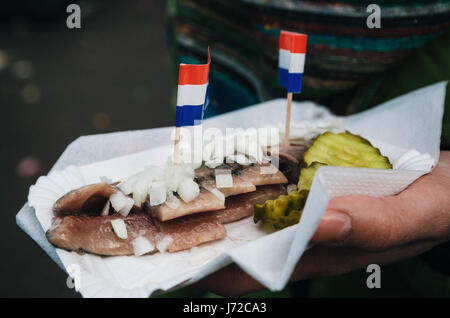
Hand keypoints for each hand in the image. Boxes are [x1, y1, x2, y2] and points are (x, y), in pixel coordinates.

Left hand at [196, 151, 449, 295]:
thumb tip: (322, 222)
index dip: (218, 271)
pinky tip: (229, 166)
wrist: (448, 183)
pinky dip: (251, 179)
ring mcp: (311, 210)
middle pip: (248, 244)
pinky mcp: (316, 188)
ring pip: (257, 214)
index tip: (176, 263)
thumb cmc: (439, 202)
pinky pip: (275, 186)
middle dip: (206, 237)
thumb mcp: (417, 214)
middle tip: (161, 223)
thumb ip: (375, 224)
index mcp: (329, 252)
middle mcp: (311, 235)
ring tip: (181, 193)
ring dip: (222, 207)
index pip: (261, 271)